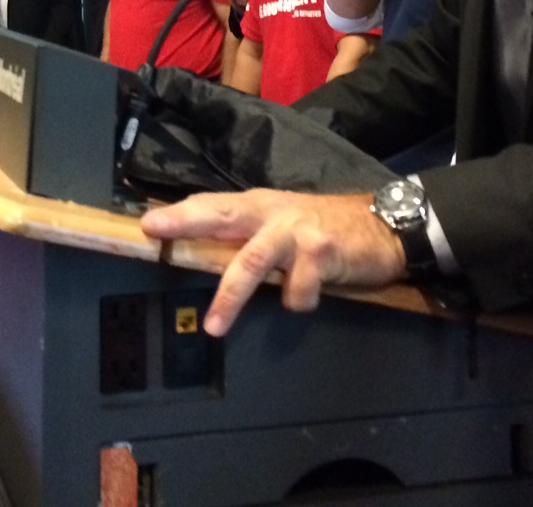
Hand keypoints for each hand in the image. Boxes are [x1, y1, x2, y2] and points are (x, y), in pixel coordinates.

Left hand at [140, 190, 404, 336]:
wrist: (384, 226)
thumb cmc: (327, 229)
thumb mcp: (284, 225)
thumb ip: (249, 236)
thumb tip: (205, 251)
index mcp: (259, 207)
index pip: (213, 205)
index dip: (181, 213)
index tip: (148, 224)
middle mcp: (273, 213)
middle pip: (223, 215)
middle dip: (188, 220)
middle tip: (157, 229)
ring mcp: (296, 231)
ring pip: (252, 261)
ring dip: (231, 296)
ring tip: (215, 326)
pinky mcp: (321, 252)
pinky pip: (298, 291)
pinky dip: (298, 302)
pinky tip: (309, 296)